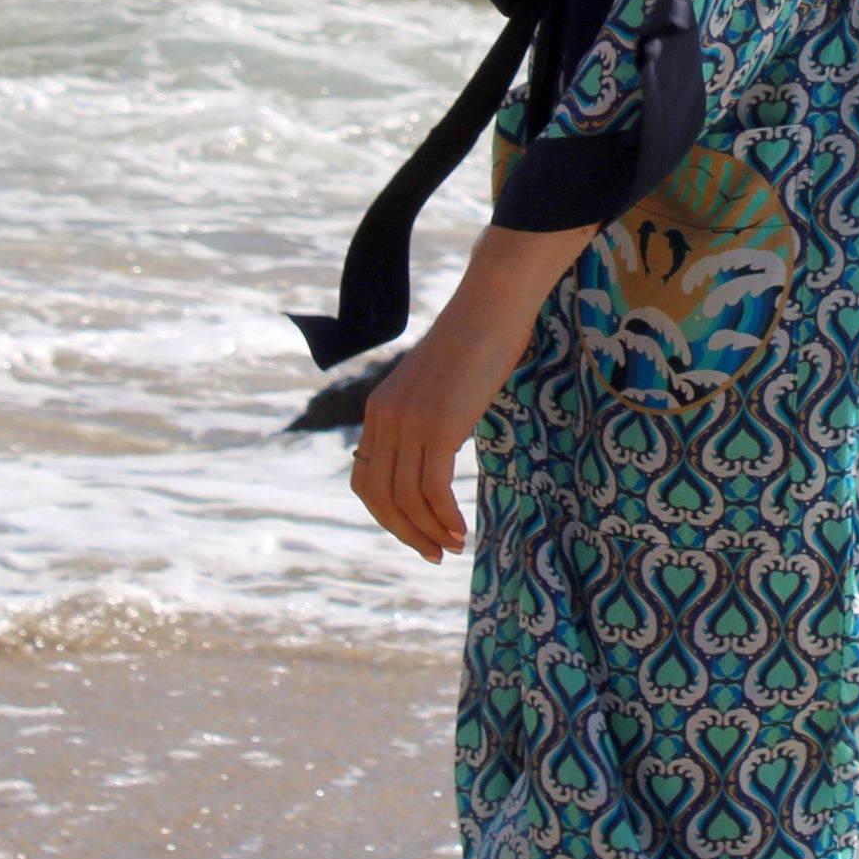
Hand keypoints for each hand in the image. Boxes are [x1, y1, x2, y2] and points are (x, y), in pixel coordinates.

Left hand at [348, 221, 594, 562]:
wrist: (491, 305)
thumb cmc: (477, 340)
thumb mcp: (439, 385)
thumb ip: (428, 417)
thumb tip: (439, 450)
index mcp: (378, 410)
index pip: (367, 480)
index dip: (388, 516)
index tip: (417, 533)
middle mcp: (383, 419)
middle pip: (381, 498)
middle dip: (407, 534)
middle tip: (436, 554)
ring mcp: (408, 423)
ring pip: (407, 499)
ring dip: (430, 532)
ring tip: (454, 547)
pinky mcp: (437, 426)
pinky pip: (432, 489)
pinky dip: (445, 518)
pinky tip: (462, 528)